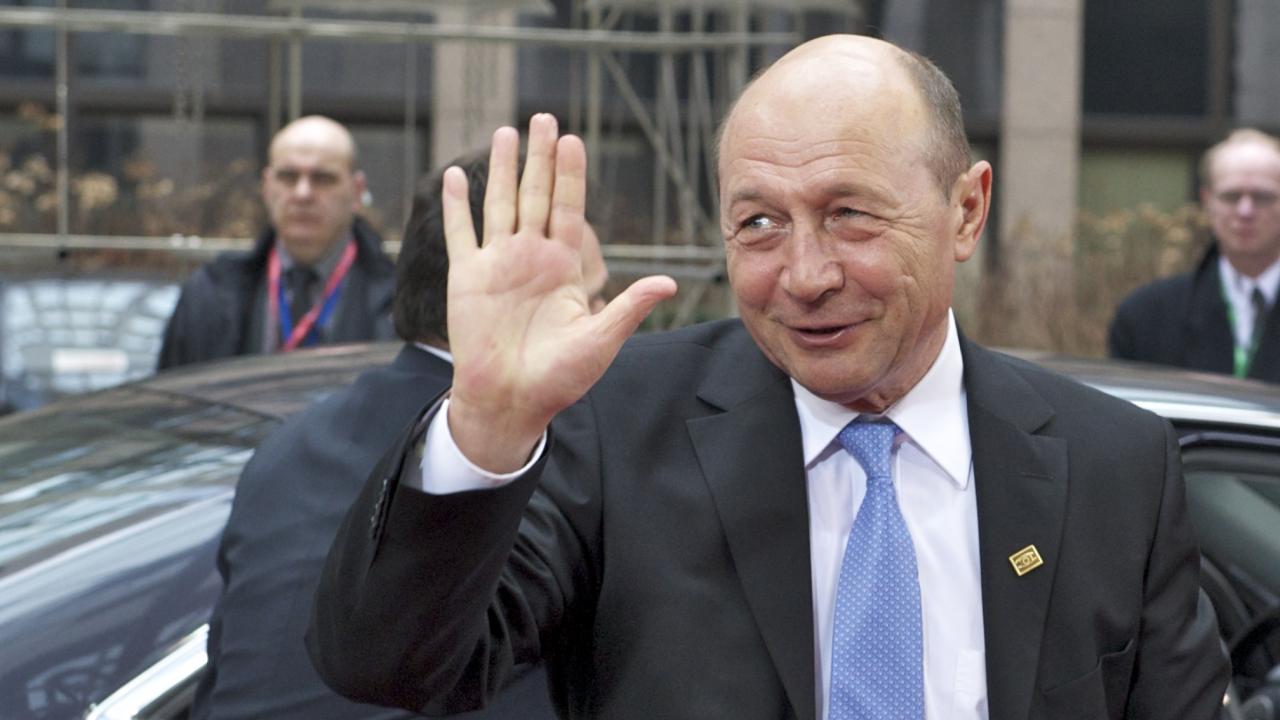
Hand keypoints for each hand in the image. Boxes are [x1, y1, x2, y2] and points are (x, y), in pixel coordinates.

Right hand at [442, 114, 676, 471]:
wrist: (511, 401)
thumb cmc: (559, 378)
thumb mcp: (600, 340)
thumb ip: (628, 307)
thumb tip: (669, 283)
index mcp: (564, 266)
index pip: (569, 208)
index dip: (570, 174)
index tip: (572, 139)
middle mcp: (531, 256)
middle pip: (536, 195)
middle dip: (539, 157)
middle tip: (543, 117)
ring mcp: (498, 264)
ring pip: (499, 204)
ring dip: (501, 169)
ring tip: (505, 133)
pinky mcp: (467, 277)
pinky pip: (460, 233)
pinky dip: (456, 205)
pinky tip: (453, 176)